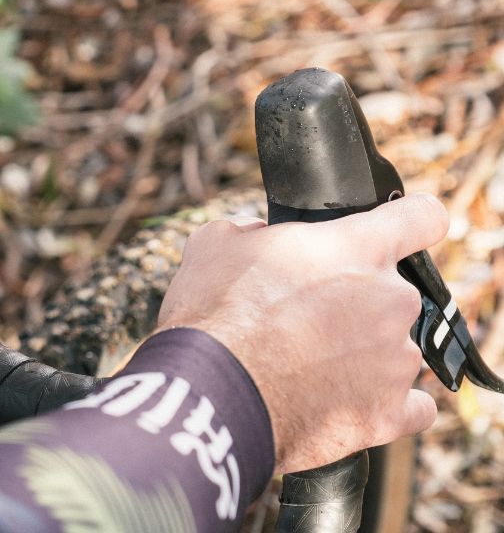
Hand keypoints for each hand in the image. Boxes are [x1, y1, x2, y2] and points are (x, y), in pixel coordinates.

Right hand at [157, 194, 445, 472]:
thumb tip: (258, 237)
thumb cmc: (212, 314)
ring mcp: (397, 362)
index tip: (399, 235)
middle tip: (304, 323)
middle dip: (357, 307)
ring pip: (395, 353)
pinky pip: (410, 409)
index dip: (410, 222)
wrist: (209, 394)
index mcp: (359, 249)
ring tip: (306, 373)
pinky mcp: (390, 414)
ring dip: (362, 359)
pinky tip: (346, 405)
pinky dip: (383, 406)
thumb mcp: (216, 244)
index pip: (422, 217)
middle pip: (396, 296)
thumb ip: (254, 231)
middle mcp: (392, 301)